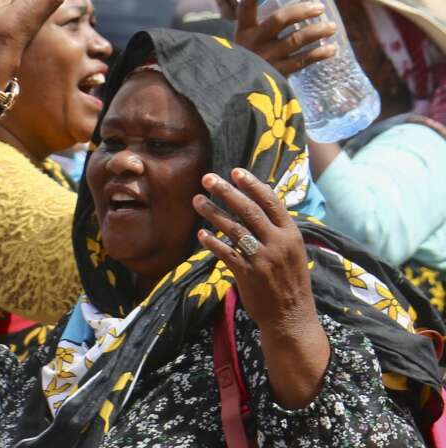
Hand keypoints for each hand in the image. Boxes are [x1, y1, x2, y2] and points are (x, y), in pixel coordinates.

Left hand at [194, 169, 317, 337]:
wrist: (292, 318)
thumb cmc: (290, 281)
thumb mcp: (293, 252)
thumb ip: (277, 230)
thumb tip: (257, 203)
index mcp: (291, 235)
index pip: (271, 202)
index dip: (252, 185)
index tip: (235, 171)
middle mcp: (278, 243)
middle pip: (249, 211)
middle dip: (226, 192)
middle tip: (207, 178)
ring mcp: (263, 259)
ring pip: (233, 229)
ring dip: (213, 213)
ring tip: (196, 200)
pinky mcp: (248, 274)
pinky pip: (225, 253)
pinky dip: (212, 242)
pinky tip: (201, 234)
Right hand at [233, 0, 336, 75]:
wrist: (238, 93)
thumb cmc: (244, 61)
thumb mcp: (242, 42)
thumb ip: (251, 25)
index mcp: (243, 31)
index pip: (246, 5)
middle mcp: (255, 42)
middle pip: (279, 20)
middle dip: (301, 11)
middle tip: (319, 7)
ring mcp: (268, 57)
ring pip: (296, 40)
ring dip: (317, 31)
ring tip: (331, 27)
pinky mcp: (279, 73)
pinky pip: (304, 61)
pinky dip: (320, 54)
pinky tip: (332, 49)